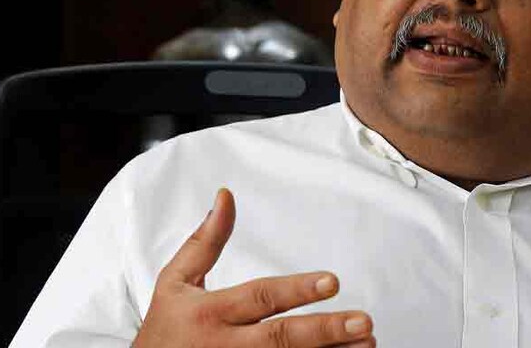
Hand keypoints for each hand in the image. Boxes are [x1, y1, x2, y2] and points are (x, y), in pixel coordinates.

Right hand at [133, 188, 374, 346]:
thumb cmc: (164, 329)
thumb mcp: (174, 282)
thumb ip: (204, 242)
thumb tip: (226, 198)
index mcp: (211, 312)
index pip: (260, 298)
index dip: (297, 290)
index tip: (332, 282)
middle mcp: (225, 346)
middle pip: (280, 339)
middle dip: (324, 330)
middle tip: (362, 322)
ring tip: (366, 345)